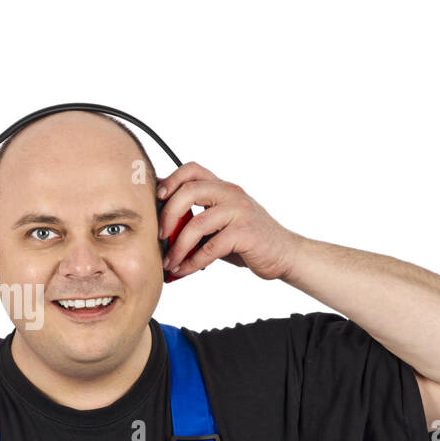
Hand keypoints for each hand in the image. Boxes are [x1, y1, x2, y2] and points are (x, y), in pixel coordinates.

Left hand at [156, 162, 301, 280]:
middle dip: (168, 215)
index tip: (156, 199)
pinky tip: (184, 270)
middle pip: (189, 191)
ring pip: (198, 223)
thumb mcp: (219, 223)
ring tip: (169, 262)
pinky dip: (193, 261)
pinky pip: (211, 247)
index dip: (170, 180)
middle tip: (159, 236)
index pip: (192, 170)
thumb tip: (160, 225)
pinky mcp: (246, 233)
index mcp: (222, 187)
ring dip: (178, 247)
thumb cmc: (246, 240)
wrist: (284, 254)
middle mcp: (231, 194)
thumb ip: (195, 218)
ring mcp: (240, 211)